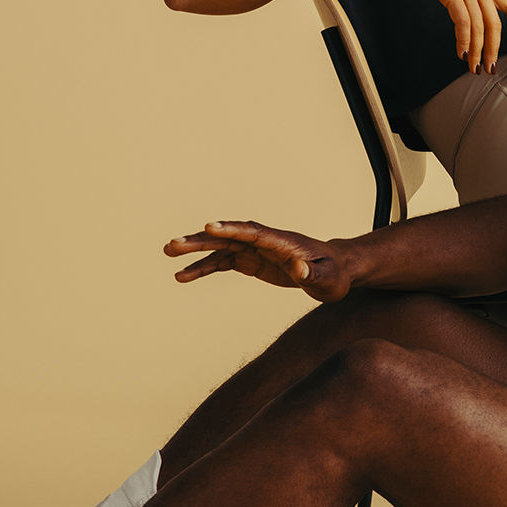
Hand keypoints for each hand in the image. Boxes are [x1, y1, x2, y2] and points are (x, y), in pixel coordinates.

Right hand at [164, 221, 354, 302]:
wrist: (336, 271)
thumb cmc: (334, 275)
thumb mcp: (328, 279)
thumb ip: (313, 275)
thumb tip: (299, 269)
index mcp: (283, 242)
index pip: (254, 233)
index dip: (232, 229)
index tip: (209, 227)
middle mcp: (266, 242)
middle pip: (229, 238)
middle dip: (201, 240)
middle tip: (172, 246)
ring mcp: (257, 250)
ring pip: (221, 248)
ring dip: (196, 253)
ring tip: (170, 258)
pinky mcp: (252, 261)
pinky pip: (223, 262)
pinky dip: (204, 268)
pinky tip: (184, 276)